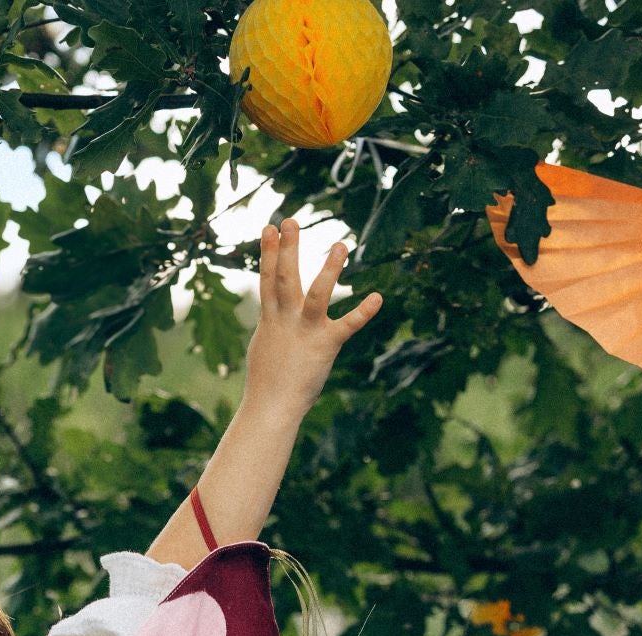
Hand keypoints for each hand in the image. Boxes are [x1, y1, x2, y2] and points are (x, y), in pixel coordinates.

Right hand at [243, 215, 383, 418]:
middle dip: (288, 249)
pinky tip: (378, 298)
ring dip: (329, 270)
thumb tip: (270, 316)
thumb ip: (271, 326)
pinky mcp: (325, 346)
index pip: (267, 279)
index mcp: (270, 320)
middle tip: (290, 221)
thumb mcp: (263, 347)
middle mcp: (286, 320)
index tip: (270, 228)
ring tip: (341, 245)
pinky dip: (363, 313)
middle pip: (285, 278)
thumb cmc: (266, 383)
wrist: (271, 408)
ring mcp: (306, 331)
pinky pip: (347, 326)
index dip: (269, 252)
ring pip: (316, 294)